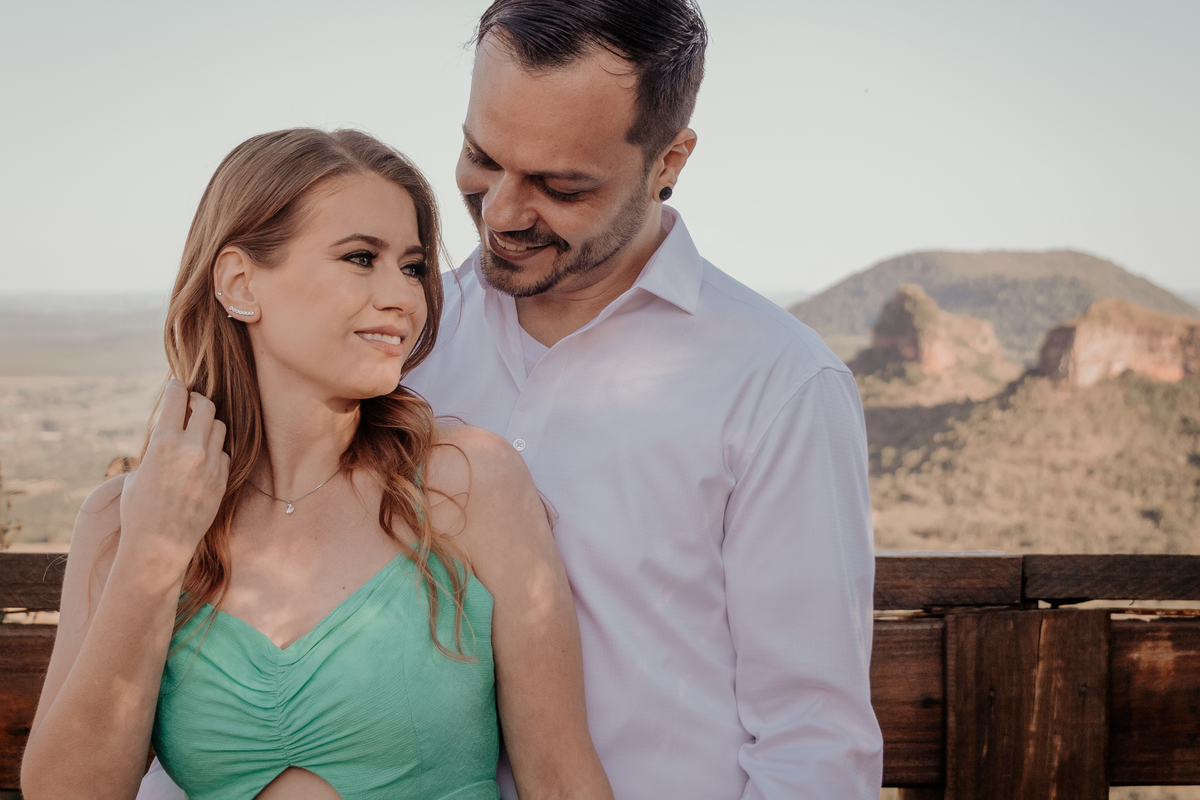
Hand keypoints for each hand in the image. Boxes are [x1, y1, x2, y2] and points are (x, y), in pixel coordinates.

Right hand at [117, 380, 229, 583]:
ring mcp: (210, 463)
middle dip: (197, 401)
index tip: (175, 386)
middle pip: (206, 406)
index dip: (176, 388)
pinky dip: (215, 451)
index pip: (177, 397)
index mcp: (164, 441)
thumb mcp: (139, 472)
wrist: (159, 543)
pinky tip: (204, 458)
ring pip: (219, 427)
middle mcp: (191, 448)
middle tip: (191, 405)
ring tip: (198, 431)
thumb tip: (168, 434)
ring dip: (208, 425)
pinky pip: (224, 453)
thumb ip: (157, 448)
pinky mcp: (222, 479)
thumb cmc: (139, 509)